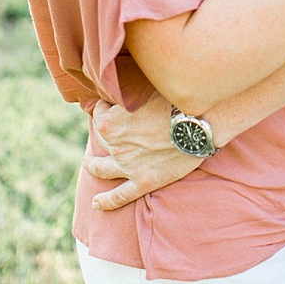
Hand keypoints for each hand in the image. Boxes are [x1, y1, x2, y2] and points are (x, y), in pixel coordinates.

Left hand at [80, 95, 201, 210]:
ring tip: (87, 163)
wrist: (197, 125)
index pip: (99, 111)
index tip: (111, 103)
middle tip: (100, 130)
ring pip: (103, 168)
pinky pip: (121, 195)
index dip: (106, 106)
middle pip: (101, 138)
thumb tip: (123, 79)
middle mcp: (114, 145)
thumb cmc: (173, 100)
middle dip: (101, 133)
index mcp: (109, 121)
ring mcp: (127, 165)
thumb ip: (129, 88)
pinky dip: (107, 201)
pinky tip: (97, 204)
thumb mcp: (144, 86)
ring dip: (93, 165)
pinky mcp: (144, 181)